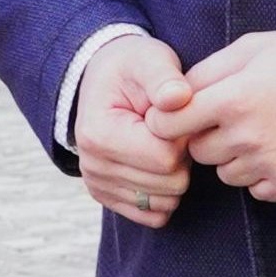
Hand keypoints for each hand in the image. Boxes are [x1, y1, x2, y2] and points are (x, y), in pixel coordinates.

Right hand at [75, 33, 193, 229]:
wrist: (106, 80)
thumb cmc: (133, 68)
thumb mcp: (149, 60)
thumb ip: (165, 77)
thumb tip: (179, 97)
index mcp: (98, 134)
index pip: (166, 158)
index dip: (183, 137)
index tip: (174, 115)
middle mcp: (92, 166)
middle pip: (169, 183)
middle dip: (181, 156)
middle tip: (170, 129)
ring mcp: (98, 185)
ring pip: (166, 203)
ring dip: (175, 174)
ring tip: (161, 142)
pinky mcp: (108, 199)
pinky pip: (156, 216)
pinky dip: (166, 193)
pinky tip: (158, 164)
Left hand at [152, 31, 275, 202]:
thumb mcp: (253, 47)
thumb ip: (207, 70)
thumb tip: (172, 94)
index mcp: (232, 98)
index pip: (168, 125)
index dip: (170, 120)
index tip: (182, 115)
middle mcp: (248, 137)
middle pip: (198, 153)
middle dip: (207, 137)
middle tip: (234, 117)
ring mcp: (272, 165)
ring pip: (227, 175)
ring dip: (236, 158)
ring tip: (265, 130)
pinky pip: (257, 191)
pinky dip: (262, 176)